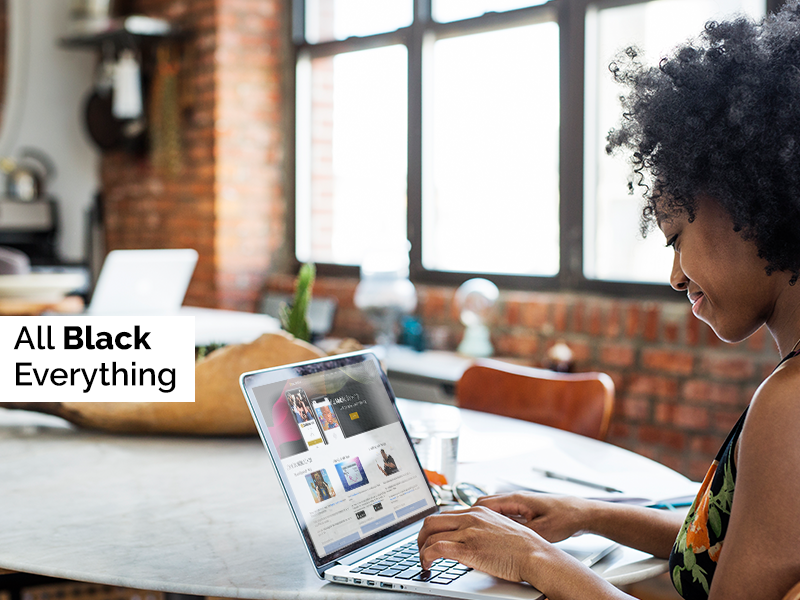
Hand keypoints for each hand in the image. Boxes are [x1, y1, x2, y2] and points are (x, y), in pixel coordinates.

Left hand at [417, 506, 555, 582]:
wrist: (535, 555)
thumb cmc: (524, 547)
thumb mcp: (500, 528)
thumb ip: (482, 529)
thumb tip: (469, 541)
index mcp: (478, 511)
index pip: (445, 513)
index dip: (433, 527)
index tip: (429, 538)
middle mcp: (471, 517)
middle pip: (432, 521)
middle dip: (421, 537)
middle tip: (421, 550)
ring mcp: (469, 532)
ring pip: (430, 534)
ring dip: (421, 550)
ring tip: (423, 562)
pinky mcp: (469, 549)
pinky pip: (437, 548)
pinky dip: (426, 557)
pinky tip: (428, 566)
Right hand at [473, 491, 592, 542]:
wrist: (582, 513)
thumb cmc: (565, 516)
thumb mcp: (542, 530)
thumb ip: (520, 533)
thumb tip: (502, 540)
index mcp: (516, 499)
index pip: (484, 503)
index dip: (470, 514)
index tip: (460, 524)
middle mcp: (516, 499)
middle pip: (485, 505)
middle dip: (472, 517)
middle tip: (461, 529)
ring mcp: (520, 504)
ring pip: (493, 509)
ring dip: (482, 519)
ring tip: (474, 533)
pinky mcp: (525, 511)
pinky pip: (503, 514)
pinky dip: (494, 522)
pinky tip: (493, 534)